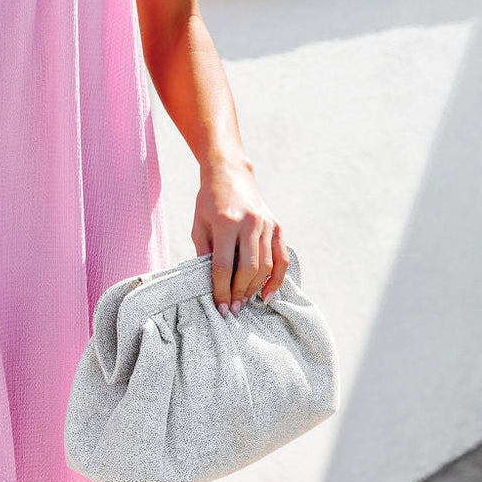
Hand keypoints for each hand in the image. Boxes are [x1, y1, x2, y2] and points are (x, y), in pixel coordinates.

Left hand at [190, 158, 289, 316]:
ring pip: (265, 266)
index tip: (220, 307)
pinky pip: (281, 258)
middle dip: (239, 293)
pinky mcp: (276, 226)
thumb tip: (210, 284)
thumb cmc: (209, 201)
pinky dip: (277, 279)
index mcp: (226, 222)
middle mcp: (249, 223)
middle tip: (233, 308)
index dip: (221, 290)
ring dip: (255, 288)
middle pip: (248, 269)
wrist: (229, 174)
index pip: (224, 265)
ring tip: (244, 301)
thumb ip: (204, 253)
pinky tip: (267, 294)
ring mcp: (265, 224)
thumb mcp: (199, 225)